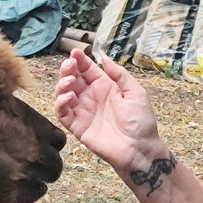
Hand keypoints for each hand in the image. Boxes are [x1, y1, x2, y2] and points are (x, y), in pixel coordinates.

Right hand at [54, 49, 163, 171]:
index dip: (79, 60)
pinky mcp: (77, 126)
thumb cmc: (141, 122)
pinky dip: (61, 103)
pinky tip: (69, 97)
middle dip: (67, 69)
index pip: (86, 69)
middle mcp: (91, 97)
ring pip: (63, 93)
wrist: (140, 149)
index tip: (75, 52)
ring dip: (62, 85)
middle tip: (69, 64)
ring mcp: (82, 111)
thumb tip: (104, 57)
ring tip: (70, 81)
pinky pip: (62, 113)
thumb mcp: (135, 92)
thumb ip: (119, 74)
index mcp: (104, 86)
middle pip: (72, 78)